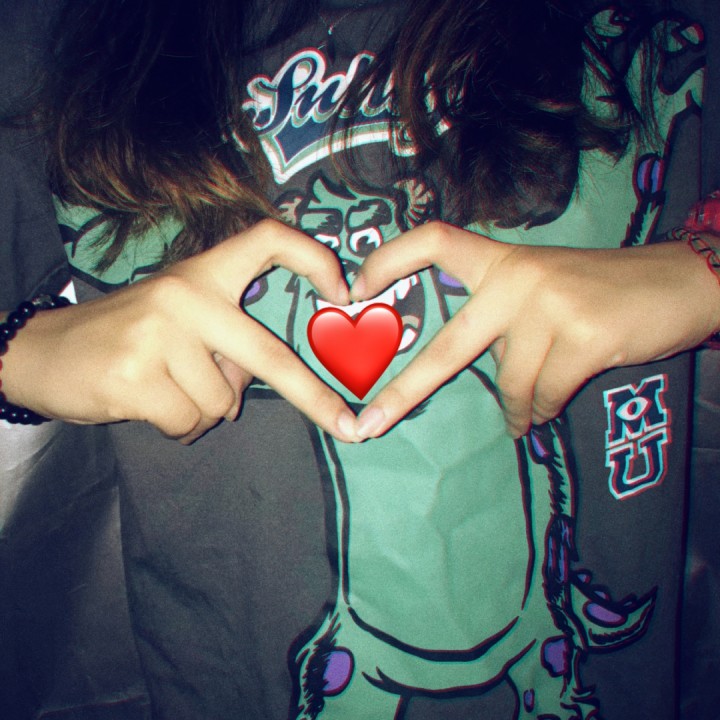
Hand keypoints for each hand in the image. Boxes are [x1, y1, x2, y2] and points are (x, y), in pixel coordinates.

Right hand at [3, 219, 359, 443]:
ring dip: (204, 410)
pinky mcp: (137, 376)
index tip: (345, 292)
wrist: (44, 352)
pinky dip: (180, 426)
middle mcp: (185, 294)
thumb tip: (257, 381)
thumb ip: (224, 341)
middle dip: (315, 398)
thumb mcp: (178, 320)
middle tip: (351, 429)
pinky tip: (149, 406)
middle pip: (267, 353)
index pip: (267, 239)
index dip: (313, 259)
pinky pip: (189, 420)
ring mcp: (160, 333)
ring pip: (222, 401)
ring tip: (166, 391)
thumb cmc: (125, 336)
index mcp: (201, 272)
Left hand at [350, 221, 719, 438]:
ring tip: (530, 412)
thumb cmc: (602, 289)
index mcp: (502, 259)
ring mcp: (548, 306)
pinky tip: (555, 403)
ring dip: (520, 406)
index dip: (390, 259)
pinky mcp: (581, 336)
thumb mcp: (543, 286)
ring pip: (511, 382)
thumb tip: (463, 365)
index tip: (354, 289)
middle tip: (370, 425)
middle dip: (405, 391)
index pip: (435, 239)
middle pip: (449, 346)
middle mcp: (517, 277)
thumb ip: (502, 315)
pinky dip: (545, 409)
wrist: (679, 283)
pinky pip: (545, 395)